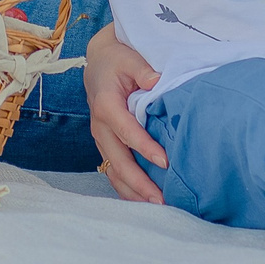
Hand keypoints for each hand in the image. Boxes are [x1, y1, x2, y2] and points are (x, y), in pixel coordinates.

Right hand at [83, 22, 167, 202]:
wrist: (99, 62)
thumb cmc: (118, 60)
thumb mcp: (130, 57)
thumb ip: (143, 69)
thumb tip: (157, 81)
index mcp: (106, 105)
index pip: (127, 131)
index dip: (145, 147)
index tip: (165, 162)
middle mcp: (100, 127)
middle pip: (119, 161)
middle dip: (140, 183)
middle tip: (163, 199)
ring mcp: (102, 139)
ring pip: (114, 172)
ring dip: (133, 191)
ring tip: (157, 205)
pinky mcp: (106, 145)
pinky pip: (114, 171)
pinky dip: (127, 188)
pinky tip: (144, 200)